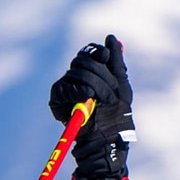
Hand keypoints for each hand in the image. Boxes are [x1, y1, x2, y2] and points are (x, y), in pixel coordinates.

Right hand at [48, 35, 134, 179]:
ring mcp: (66, 88)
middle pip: (82, 59)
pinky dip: (79, 92)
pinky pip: (64, 87)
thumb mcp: (122, 88)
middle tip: (111, 95)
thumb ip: (116, 63)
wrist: (107, 141)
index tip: (105, 58)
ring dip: (96, 87)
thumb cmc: (117, 118)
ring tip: (104, 103)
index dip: (96, 52)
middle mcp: (76, 78)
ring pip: (76, 72)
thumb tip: (111, 37)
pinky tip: (87, 100)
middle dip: (102, 76)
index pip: (89, 52)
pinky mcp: (57, 99)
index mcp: (91, 73)